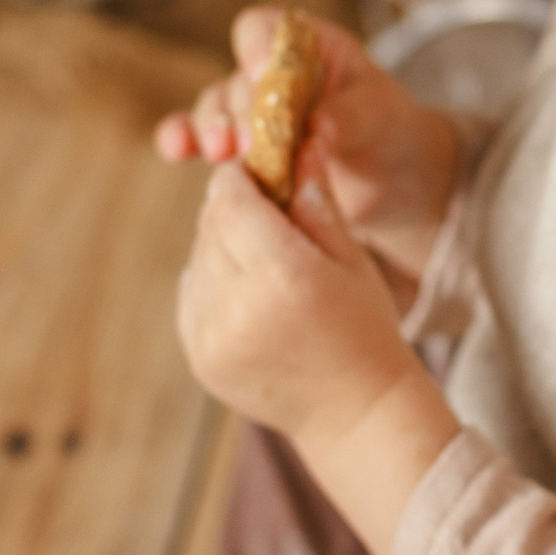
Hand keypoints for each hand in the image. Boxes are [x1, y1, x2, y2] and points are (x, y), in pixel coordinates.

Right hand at [155, 9, 458, 287]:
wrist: (390, 179)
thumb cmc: (387, 130)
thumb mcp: (381, 117)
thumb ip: (350, 116)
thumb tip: (320, 127)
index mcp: (304, 46)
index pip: (265, 29)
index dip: (256, 47)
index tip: (261, 75)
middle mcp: (267, 73)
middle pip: (236, 78)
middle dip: (236, 108)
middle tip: (243, 140)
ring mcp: (247, 112)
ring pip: (212, 110)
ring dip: (208, 128)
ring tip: (220, 152)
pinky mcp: (236, 151)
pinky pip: (198, 139)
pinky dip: (183, 140)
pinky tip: (176, 152)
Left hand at [177, 150, 420, 447]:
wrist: (354, 412)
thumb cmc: (364, 327)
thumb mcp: (351, 257)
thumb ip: (316, 200)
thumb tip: (300, 143)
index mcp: (283, 276)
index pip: (231, 200)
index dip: (240, 179)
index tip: (256, 172)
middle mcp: (239, 308)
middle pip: (210, 225)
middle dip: (231, 208)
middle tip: (261, 209)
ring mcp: (214, 339)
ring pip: (198, 258)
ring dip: (219, 244)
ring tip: (259, 255)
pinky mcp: (200, 360)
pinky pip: (191, 294)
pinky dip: (211, 281)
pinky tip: (246, 288)